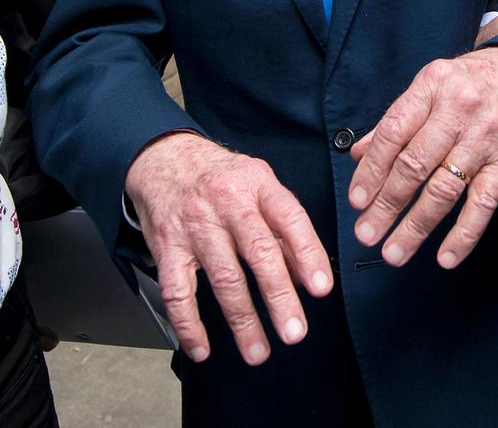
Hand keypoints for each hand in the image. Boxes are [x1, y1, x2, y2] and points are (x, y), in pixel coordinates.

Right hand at [125, 132, 332, 365]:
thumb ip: (282, 225)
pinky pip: (177, 291)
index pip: (290, 218)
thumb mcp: (258, 183)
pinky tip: (201, 347)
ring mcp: (196, 224)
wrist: (165, 157)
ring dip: (243, 320)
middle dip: (279, 297)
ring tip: (257, 350)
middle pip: (258, 252)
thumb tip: (306, 274)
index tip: (321, 288)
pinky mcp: (167, 245)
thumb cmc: (220, 176)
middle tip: (294, 331)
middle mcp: (227, 202)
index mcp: (257, 184)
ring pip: (224, 277)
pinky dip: (189, 325)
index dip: (308, 254)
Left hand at [348, 47, 497, 269]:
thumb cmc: (470, 82)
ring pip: (445, 189)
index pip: (394, 132)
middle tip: (366, 233)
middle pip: (415, 165)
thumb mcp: (430, 85)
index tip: (357, 199)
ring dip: (416, 226)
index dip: (372, 169)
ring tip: (394, 251)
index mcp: (432, 86)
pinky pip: (483, 204)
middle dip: (387, 204)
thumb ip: (396, 120)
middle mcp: (458, 110)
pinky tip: (445, 256)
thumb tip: (359, 154)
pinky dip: (464, 234)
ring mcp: (485, 138)